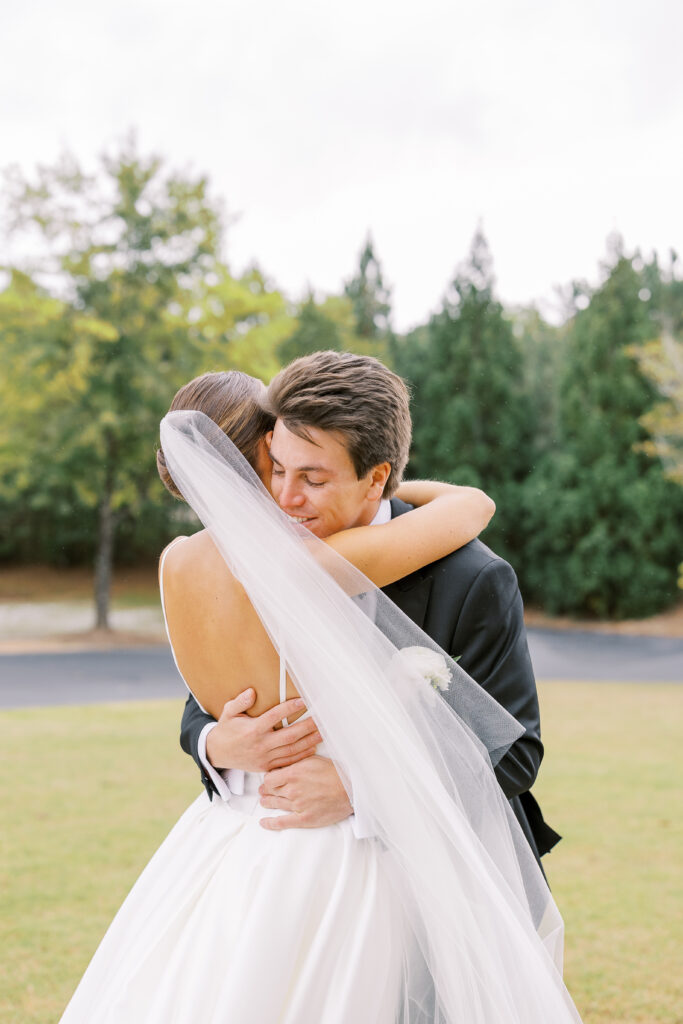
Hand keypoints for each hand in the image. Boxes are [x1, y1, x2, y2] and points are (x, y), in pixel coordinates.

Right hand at [205, 690, 321, 773]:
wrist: (216, 754)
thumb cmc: (225, 730)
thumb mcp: (228, 713)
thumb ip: (240, 702)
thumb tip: (252, 692)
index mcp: (252, 729)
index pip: (274, 717)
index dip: (289, 708)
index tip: (303, 701)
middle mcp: (260, 744)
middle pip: (289, 736)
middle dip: (307, 727)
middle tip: (320, 719)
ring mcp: (264, 757)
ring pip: (291, 750)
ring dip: (308, 742)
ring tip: (322, 733)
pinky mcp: (266, 766)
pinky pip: (286, 762)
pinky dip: (300, 756)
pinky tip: (312, 748)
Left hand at [258, 755, 352, 830]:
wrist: (350, 789)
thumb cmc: (334, 772)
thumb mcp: (313, 760)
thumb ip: (295, 763)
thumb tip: (282, 766)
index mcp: (293, 774)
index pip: (269, 778)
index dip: (268, 778)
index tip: (270, 779)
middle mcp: (292, 790)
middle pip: (270, 791)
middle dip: (266, 790)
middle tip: (264, 790)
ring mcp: (297, 805)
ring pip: (275, 804)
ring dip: (267, 802)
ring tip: (265, 801)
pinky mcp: (304, 819)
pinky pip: (282, 823)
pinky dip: (270, 823)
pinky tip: (263, 822)